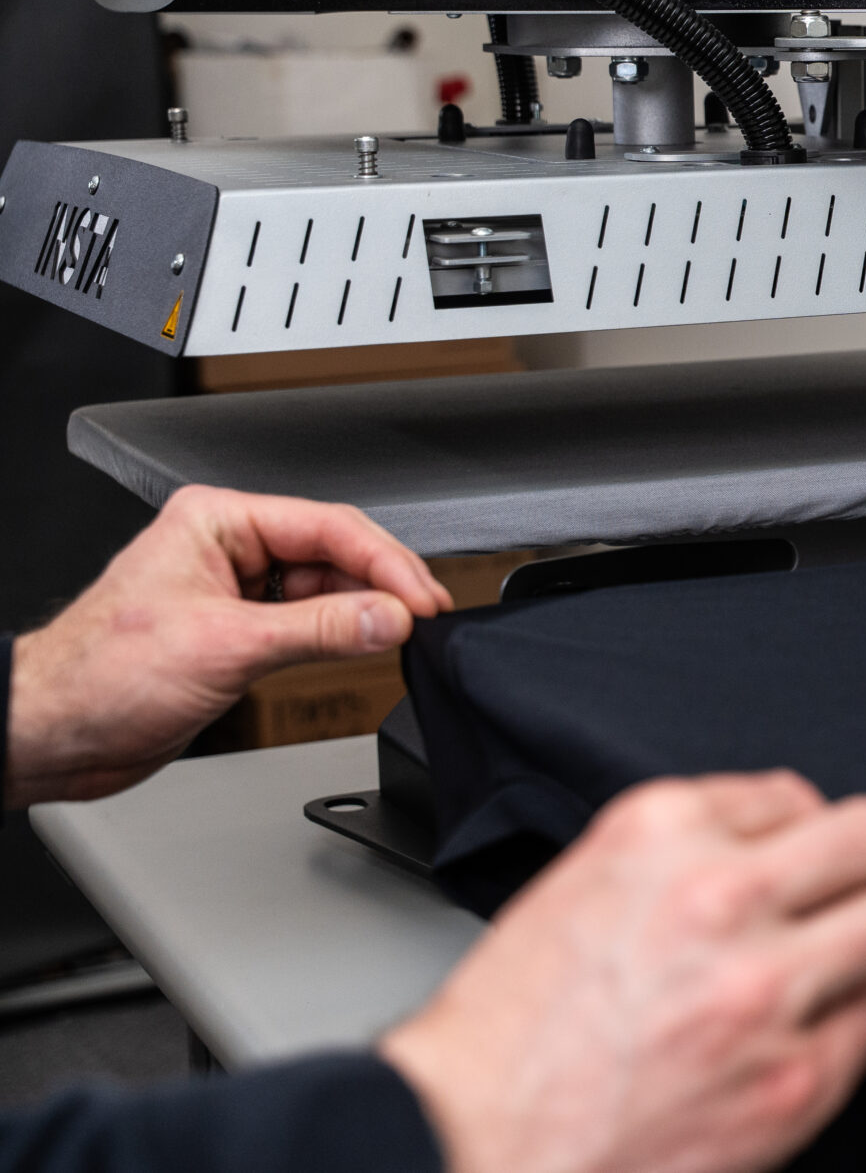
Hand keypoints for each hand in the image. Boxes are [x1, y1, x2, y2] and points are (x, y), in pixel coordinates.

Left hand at [6, 485, 451, 806]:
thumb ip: (319, 630)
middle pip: (332, 554)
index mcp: (216, 522)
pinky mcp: (237, 632)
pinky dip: (338, 635)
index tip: (421, 598)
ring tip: (396, 636)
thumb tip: (388, 617)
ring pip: (323, 589)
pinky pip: (305, 623)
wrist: (52, 735)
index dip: (384, 562)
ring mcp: (233, 590)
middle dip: (379, 585)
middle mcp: (226, 548)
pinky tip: (362, 646)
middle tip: (422, 617)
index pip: (327, 526)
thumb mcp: (225, 648)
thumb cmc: (97, 676)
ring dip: (361, 612)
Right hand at [381, 775, 865, 1172]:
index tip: (791, 865)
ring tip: (821, 975)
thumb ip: (684, 848)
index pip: (796, 795)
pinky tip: (788, 1039)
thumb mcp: (580, 884)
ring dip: (865, 950)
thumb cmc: (506, 1035)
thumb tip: (778, 834)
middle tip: (845, 902)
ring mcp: (766, 989)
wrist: (466, 1144)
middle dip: (865, 871)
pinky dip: (843, 1028)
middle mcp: (721, 897)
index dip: (796, 837)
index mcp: (661, 833)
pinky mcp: (794, 1078)